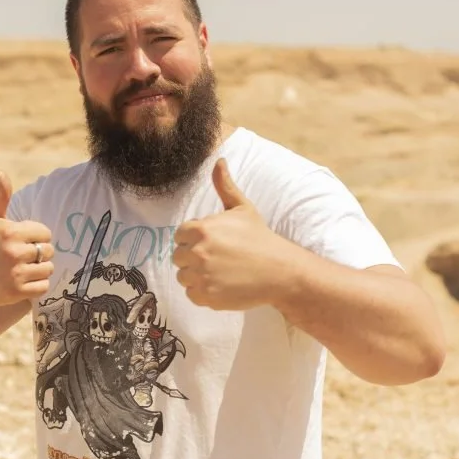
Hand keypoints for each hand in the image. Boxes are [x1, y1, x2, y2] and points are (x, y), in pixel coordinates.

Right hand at [0, 171, 53, 305]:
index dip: (37, 237)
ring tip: (23, 268)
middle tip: (23, 257)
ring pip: (48, 269)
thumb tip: (2, 173)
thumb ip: (0, 196)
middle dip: (39, 254)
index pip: (45, 233)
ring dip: (40, 270)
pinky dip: (37, 285)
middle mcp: (14, 252)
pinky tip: (24, 281)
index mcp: (11, 232)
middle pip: (49, 251)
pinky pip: (43, 286)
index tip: (24, 241)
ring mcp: (15, 273)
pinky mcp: (16, 292)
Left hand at [172, 158, 291, 310]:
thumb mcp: (242, 208)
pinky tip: (222, 285)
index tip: (214, 243)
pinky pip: (192, 295)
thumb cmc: (260, 237)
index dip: (195, 239)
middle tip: (219, 258)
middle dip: (194, 257)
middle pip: (179, 257)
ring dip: (197, 276)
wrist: (279, 270)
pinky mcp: (206, 297)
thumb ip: (224, 185)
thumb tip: (219, 160)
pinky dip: (203, 292)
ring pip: (183, 277)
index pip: (181, 235)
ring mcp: (201, 277)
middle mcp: (197, 253)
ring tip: (220, 272)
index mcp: (200, 229)